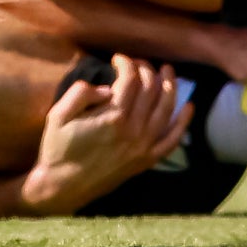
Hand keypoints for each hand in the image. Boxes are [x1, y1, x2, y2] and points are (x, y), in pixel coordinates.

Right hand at [20, 55, 188, 213]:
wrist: (63, 187)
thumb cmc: (58, 149)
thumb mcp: (59, 114)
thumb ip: (81, 93)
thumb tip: (107, 88)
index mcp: (112, 116)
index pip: (130, 79)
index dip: (126, 63)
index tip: (117, 59)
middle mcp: (132, 130)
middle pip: (150, 89)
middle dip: (146, 69)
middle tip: (138, 63)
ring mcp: (142, 146)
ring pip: (165, 109)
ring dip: (170, 86)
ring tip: (168, 72)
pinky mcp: (146, 160)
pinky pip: (172, 140)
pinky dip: (183, 123)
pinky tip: (189, 107)